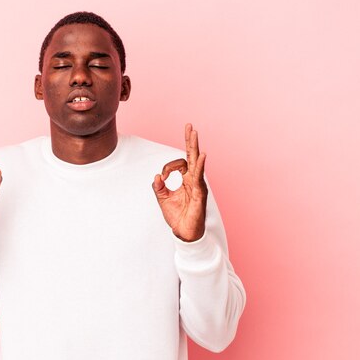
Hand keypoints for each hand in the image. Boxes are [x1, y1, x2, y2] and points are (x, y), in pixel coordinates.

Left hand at [152, 123, 207, 241]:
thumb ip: (159, 186)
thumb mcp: (163, 199)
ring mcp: (198, 185)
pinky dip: (201, 166)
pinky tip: (202, 156)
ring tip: (194, 133)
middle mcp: (193, 180)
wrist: (184, 233)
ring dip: (194, 147)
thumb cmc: (178, 216)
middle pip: (192, 156)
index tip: (162, 177)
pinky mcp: (200, 193)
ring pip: (197, 162)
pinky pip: (200, 177)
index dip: (168, 167)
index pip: (179, 163)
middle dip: (190, 141)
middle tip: (190, 126)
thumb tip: (157, 176)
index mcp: (186, 180)